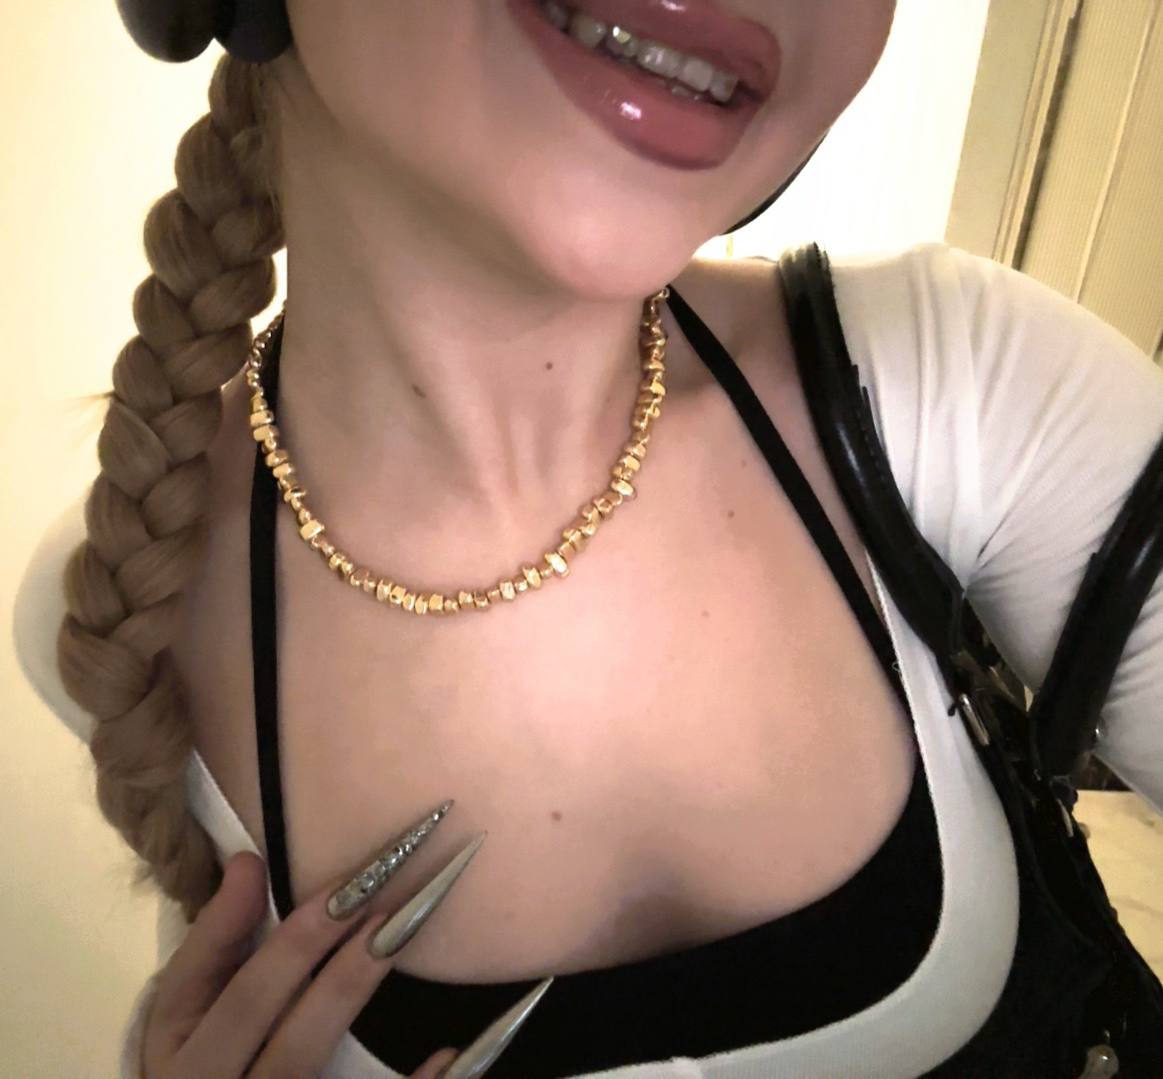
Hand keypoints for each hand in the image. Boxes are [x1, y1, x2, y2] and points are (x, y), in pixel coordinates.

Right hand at [140, 818, 550, 1077]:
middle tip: (368, 880)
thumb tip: (247, 862)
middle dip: (306, 940)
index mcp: (174, 1053)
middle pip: (251, 1007)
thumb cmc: (206, 1066)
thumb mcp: (186, 1025)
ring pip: (299, 1053)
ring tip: (398, 927)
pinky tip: (448, 1051)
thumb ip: (213, 950)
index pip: (195, 982)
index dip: (232, 922)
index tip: (286, 865)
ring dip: (348, 984)